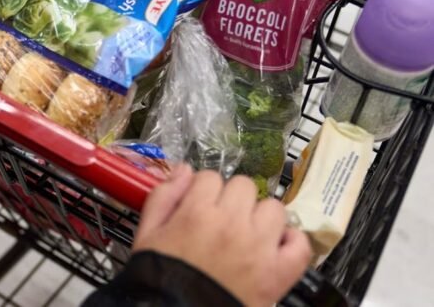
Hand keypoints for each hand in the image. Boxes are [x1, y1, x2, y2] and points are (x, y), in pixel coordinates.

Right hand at [133, 167, 311, 306]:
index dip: (203, 189)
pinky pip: (299, 244)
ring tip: (247, 233)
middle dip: (231, 198)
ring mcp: (259, 247)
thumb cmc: (161, 276)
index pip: (209, 177)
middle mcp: (232, 224)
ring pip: (273, 208)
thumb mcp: (148, 234)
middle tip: (222, 218)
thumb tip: (183, 170)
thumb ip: (163, 196)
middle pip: (243, 185)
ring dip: (261, 216)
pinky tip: (274, 247)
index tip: (199, 203)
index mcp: (197, 212)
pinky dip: (290, 242)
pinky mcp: (278, 273)